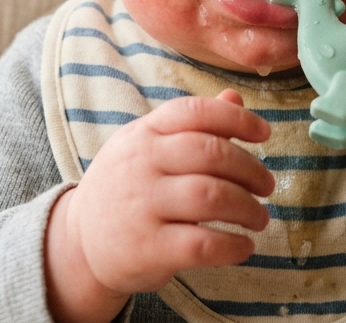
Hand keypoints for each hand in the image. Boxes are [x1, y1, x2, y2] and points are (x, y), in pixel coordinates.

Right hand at [45, 90, 274, 321]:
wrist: (79, 243)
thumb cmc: (126, 188)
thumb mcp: (147, 146)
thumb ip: (191, 124)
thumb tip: (235, 97)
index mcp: (143, 134)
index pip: (194, 112)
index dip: (237, 119)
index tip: (264, 134)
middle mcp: (141, 164)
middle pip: (210, 153)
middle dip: (251, 169)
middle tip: (267, 186)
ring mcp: (142, 206)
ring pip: (211, 197)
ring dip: (248, 208)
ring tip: (259, 217)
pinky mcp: (148, 249)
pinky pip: (202, 244)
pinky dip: (233, 246)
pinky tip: (244, 246)